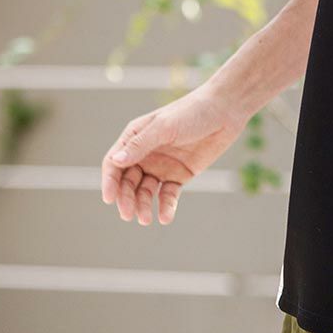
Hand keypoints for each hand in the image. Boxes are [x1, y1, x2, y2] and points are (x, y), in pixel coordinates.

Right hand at [100, 84, 245, 224]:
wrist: (224, 112)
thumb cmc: (191, 112)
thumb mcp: (164, 127)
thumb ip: (140, 145)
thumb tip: (116, 161)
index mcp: (135, 138)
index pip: (114, 164)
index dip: (109, 182)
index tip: (109, 199)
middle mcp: (145, 154)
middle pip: (128, 182)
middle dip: (126, 198)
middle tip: (128, 215)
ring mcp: (162, 166)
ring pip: (146, 191)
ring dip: (143, 205)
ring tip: (146, 220)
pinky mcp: (179, 175)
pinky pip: (169, 194)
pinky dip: (166, 206)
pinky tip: (165, 218)